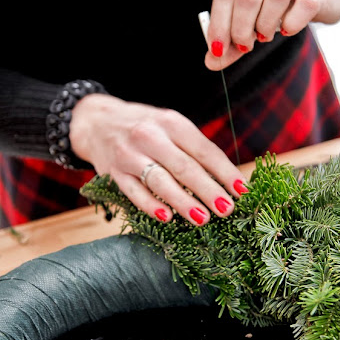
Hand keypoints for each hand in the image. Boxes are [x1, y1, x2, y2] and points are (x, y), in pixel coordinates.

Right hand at [69, 94, 247, 224]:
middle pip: (184, 167)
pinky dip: (150, 205)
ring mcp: (130, 155)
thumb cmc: (146, 128)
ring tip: (202, 218)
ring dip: (183, 201)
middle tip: (227, 209)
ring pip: (160, 181)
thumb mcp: (171, 127)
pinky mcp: (114, 173)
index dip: (225, 171)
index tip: (242, 191)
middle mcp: (151, 136)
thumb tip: (226, 180)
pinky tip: (167, 218)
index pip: (204, 150)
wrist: (97, 121)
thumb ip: (195, 149)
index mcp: (172, 123)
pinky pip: (133, 192)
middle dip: (208, 190)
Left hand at [204, 0, 339, 70]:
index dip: (218, 23)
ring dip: (265, 25)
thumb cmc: (288, 6)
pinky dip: (291, 25)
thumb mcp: (256, 22)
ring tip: (265, 36)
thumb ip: (235, 40)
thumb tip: (211, 61)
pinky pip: (304, 5)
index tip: (217, 50)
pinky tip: (287, 30)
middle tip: (245, 46)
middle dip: (240, 29)